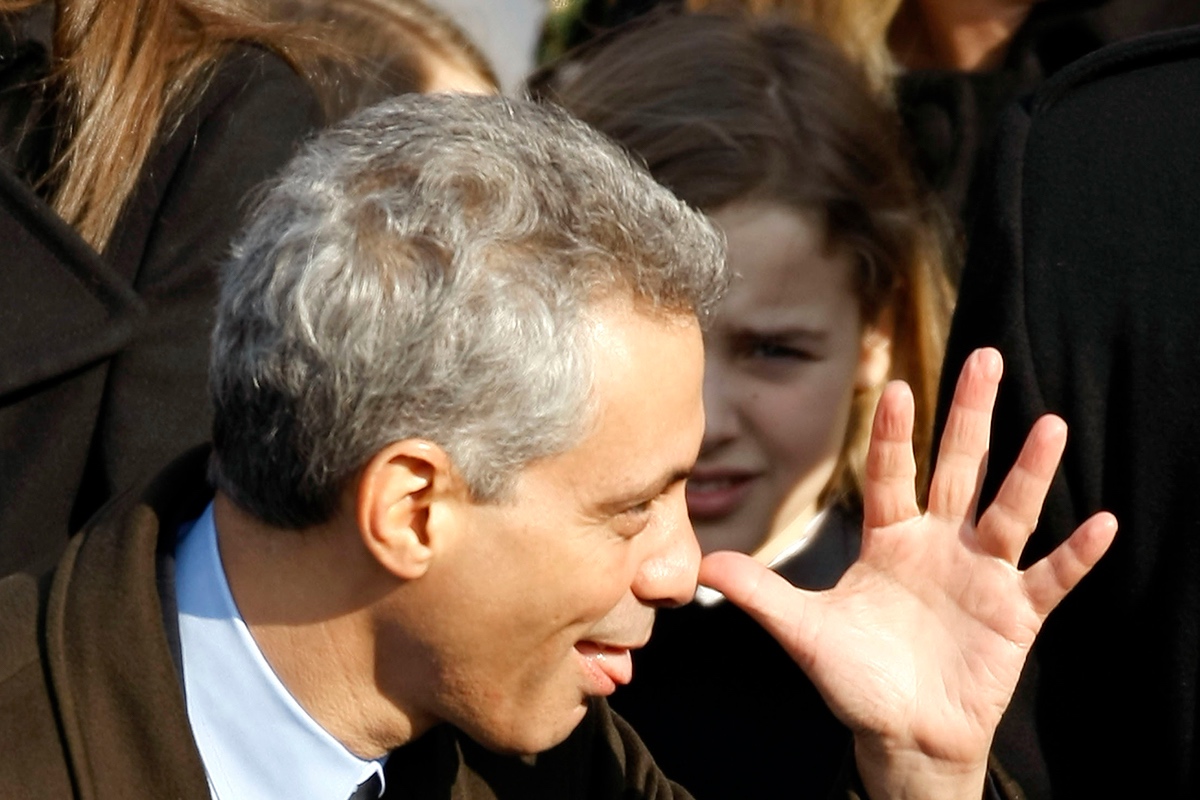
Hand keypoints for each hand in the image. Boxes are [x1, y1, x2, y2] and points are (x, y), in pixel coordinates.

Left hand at [698, 348, 1116, 798]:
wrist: (901, 735)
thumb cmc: (855, 679)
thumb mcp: (805, 632)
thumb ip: (761, 594)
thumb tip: (702, 567)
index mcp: (889, 539)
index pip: (890, 473)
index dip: (891, 434)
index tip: (893, 386)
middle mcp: (939, 544)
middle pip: (957, 468)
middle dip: (969, 416)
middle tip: (985, 357)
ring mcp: (980, 575)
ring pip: (1007, 511)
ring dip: (1029, 472)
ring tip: (1050, 424)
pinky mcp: (1014, 614)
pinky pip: (1049, 578)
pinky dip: (1075, 555)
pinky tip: (1102, 523)